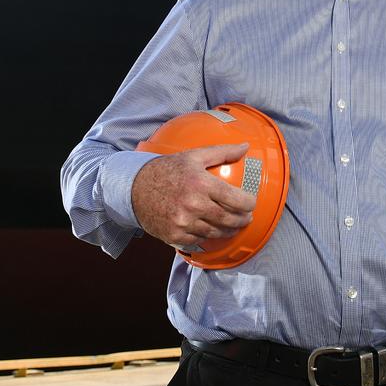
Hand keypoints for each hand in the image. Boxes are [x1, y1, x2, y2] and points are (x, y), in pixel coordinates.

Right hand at [132, 143, 255, 248]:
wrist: (134, 188)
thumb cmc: (167, 169)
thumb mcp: (194, 156)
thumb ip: (222, 152)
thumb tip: (245, 146)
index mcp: (200, 183)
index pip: (236, 199)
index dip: (249, 204)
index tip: (251, 203)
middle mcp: (192, 205)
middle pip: (229, 219)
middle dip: (242, 220)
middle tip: (247, 218)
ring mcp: (182, 222)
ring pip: (215, 232)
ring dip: (228, 231)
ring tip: (233, 225)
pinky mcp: (174, 235)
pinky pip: (199, 240)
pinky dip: (207, 236)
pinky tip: (212, 230)